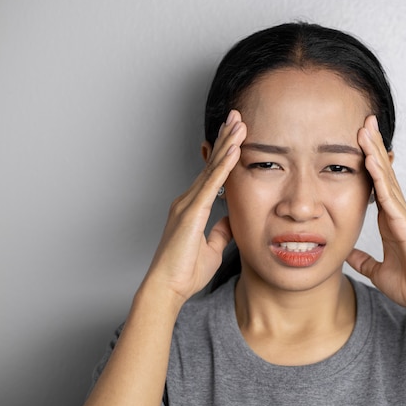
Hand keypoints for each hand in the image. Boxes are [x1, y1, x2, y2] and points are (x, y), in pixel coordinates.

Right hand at [142, 110, 246, 303]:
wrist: (166, 288)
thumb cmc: (184, 272)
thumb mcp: (212, 248)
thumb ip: (220, 231)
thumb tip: (231, 220)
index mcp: (193, 207)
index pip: (212, 174)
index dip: (223, 152)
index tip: (235, 134)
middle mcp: (188, 200)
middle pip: (211, 163)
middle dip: (225, 138)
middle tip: (237, 117)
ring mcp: (187, 204)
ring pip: (212, 168)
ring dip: (227, 144)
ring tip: (239, 123)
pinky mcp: (191, 212)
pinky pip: (212, 184)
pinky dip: (224, 165)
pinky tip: (234, 149)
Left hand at [347, 115, 405, 312]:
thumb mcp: (378, 270)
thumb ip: (364, 260)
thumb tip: (349, 255)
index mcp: (391, 219)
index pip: (377, 184)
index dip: (368, 162)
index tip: (358, 142)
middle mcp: (398, 212)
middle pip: (383, 172)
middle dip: (373, 146)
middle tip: (364, 121)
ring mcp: (404, 216)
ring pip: (387, 177)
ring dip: (375, 152)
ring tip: (365, 129)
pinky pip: (390, 197)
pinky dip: (379, 177)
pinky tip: (370, 160)